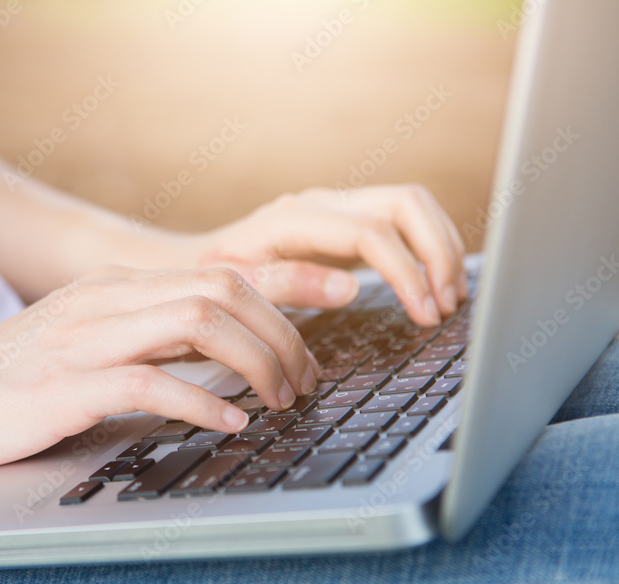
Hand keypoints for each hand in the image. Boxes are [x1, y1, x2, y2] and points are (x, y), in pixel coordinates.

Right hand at [0, 266, 319, 472]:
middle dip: (283, 333)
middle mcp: (107, 300)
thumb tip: (214, 363)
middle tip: (306, 380)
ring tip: (279, 400)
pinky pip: (150, 382)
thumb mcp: (82, 345)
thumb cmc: (3, 381)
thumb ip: (143, 342)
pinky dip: (201, 400)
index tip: (334, 308)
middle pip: (223, 290)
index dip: (286, 287)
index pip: (220, 271)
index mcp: (115, 288)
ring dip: (255, 361)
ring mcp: (85, 339)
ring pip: (198, 323)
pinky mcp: (65, 384)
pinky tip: (228, 422)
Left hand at [182, 185, 467, 325]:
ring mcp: (338, 207)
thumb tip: (349, 287)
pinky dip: (429, 247)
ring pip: (413, 205)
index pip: (373, 232)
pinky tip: (435, 284)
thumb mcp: (237, 287)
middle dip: (437, 252)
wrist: (199, 261)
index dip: (407, 272)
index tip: (425, 313)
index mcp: (296, 219)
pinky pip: (404, 220)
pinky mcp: (348, 221)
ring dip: (442, 248)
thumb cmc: (213, 278)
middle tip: (447, 305)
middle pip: (406, 203)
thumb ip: (287, 286)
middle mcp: (323, 203)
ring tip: (450, 299)